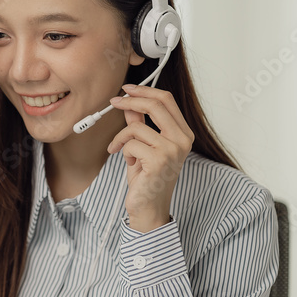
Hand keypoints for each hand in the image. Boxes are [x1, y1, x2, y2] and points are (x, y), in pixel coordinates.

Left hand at [106, 84, 193, 231]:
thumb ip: (138, 124)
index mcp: (183, 133)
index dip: (144, 91)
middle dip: (130, 100)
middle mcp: (182, 140)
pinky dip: (123, 151)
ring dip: (121, 137)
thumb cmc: (147, 178)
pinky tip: (128, 164)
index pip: (166, 101)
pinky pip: (131, 144)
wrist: (148, 207)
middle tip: (113, 102)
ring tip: (120, 150)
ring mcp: (172, 150)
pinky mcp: (159, 160)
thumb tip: (128, 104)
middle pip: (156, 105)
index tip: (126, 89)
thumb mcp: (142, 146)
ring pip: (137, 127)